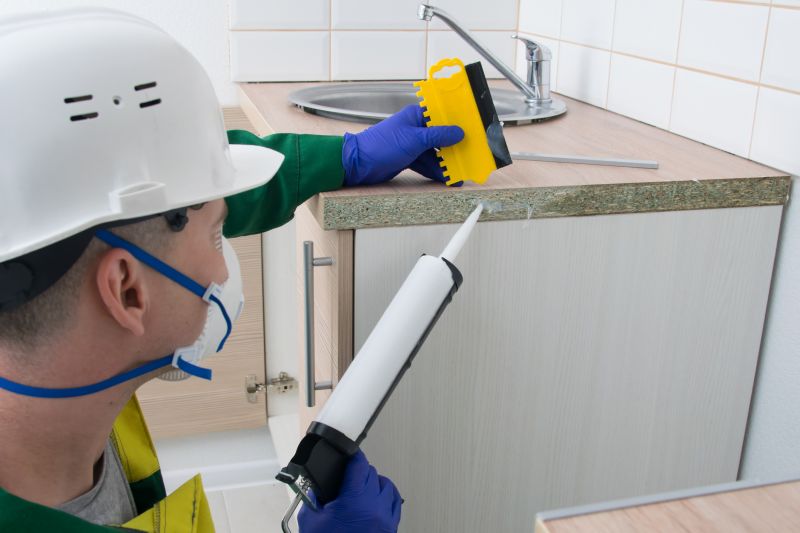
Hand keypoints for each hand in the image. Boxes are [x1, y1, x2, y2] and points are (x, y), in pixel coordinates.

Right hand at [298, 450, 401, 532]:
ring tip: (363, 488)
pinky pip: (396, 502)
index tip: (350, 452)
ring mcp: (385, 517)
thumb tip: (316, 487)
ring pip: (386, 485)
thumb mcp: (311, 521)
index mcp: (354, 500)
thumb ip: (313, 499)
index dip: (353, 455)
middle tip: (347, 479)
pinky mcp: (391, 528)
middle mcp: (373, 506)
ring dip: (375, 483)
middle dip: (359, 473)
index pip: (359, 465)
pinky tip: (378, 497)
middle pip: (371, 473)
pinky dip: (387, 496)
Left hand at [342, 104, 463, 185]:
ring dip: (447, 163)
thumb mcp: (414, 140)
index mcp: (416, 116)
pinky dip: (436, 170)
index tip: (473, 130)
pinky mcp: (408, 158)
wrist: (358, 164)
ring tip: (461, 173)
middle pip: (441, 136)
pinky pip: (427, 163)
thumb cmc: (381, 145)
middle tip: (470, 155)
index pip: (442, 115)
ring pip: (435, 153)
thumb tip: (458, 133)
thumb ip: (438, 136)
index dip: (458, 123)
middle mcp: (415, 128)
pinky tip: (447, 178)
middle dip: (455, 147)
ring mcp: (412, 144)